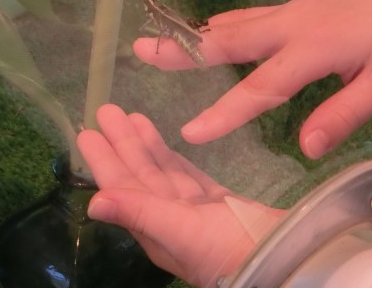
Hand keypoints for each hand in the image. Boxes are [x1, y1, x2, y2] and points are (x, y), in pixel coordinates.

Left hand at [77, 104, 283, 286]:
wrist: (283, 260)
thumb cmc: (229, 249)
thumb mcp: (182, 232)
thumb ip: (140, 213)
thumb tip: (93, 203)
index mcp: (154, 226)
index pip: (123, 188)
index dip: (105, 161)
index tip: (88, 132)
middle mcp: (168, 218)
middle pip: (139, 175)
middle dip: (123, 143)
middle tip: (106, 111)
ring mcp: (193, 210)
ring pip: (162, 171)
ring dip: (145, 145)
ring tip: (131, 116)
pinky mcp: (215, 202)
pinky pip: (187, 175)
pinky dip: (173, 158)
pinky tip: (164, 143)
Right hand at [134, 0, 371, 157]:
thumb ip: (342, 115)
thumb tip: (305, 148)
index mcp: (312, 50)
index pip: (260, 89)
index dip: (224, 113)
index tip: (189, 133)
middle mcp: (291, 27)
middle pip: (228, 42)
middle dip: (183, 51)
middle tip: (140, 52)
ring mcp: (291, 12)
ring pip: (234, 25)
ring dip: (194, 34)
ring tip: (158, 38)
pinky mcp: (297, 7)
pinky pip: (250, 15)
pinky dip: (224, 22)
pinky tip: (210, 24)